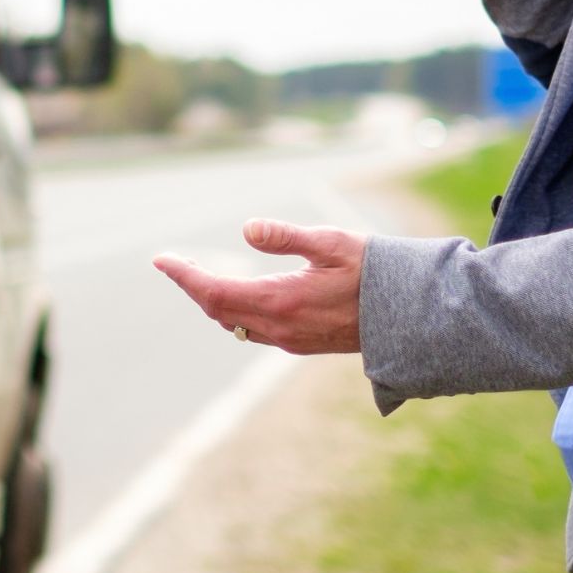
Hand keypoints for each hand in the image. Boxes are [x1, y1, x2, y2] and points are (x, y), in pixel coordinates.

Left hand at [152, 220, 366, 354]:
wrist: (411, 316)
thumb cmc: (374, 272)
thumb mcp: (332, 243)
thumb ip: (286, 236)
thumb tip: (246, 228)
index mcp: (281, 302)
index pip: (215, 293)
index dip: (185, 277)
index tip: (161, 260)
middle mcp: (280, 328)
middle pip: (219, 310)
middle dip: (194, 287)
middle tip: (175, 263)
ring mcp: (290, 340)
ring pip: (235, 324)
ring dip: (213, 301)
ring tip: (199, 275)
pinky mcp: (300, 344)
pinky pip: (254, 330)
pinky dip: (234, 312)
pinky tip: (237, 295)